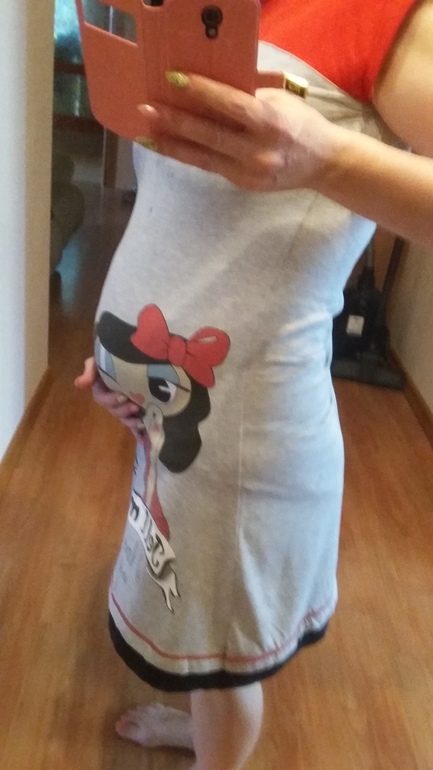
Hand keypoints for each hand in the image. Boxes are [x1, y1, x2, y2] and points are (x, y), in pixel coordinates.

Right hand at [74, 357, 143, 440]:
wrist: (132, 355)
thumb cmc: (113, 357)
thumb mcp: (99, 360)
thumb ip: (90, 369)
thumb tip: (78, 384)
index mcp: (102, 390)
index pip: (102, 398)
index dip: (111, 400)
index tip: (122, 396)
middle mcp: (112, 400)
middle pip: (114, 411)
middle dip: (123, 411)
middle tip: (135, 407)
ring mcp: (124, 406)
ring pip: (125, 418)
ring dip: (132, 421)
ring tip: (141, 421)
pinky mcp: (136, 410)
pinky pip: (136, 423)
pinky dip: (140, 431)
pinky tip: (145, 437)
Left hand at [138, 73, 339, 191]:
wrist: (323, 163)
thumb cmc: (300, 124)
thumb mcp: (280, 102)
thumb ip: (248, 98)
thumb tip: (208, 90)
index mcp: (270, 121)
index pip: (230, 104)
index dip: (200, 92)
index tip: (173, 79)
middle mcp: (259, 149)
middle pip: (209, 134)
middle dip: (175, 121)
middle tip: (146, 110)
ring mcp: (250, 171)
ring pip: (203, 157)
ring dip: (172, 145)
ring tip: (146, 136)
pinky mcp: (244, 184)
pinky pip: (211, 167)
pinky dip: (189, 156)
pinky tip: (169, 147)